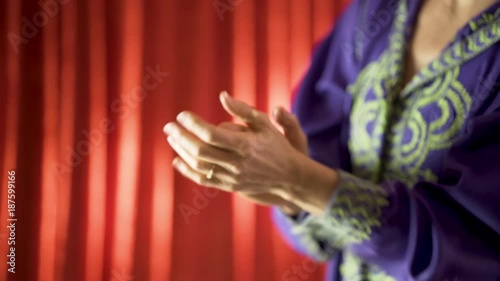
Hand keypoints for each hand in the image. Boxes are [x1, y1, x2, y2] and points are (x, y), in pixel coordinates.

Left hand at [164, 91, 338, 214]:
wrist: (288, 176)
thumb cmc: (276, 145)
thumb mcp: (263, 123)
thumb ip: (242, 109)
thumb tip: (222, 96)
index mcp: (245, 145)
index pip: (211, 134)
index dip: (193, 124)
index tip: (182, 115)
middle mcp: (237, 163)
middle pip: (201, 150)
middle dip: (181, 137)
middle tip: (169, 126)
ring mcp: (233, 177)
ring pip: (199, 166)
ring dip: (182, 151)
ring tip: (172, 138)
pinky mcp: (230, 186)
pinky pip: (203, 180)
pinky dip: (187, 171)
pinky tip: (177, 160)